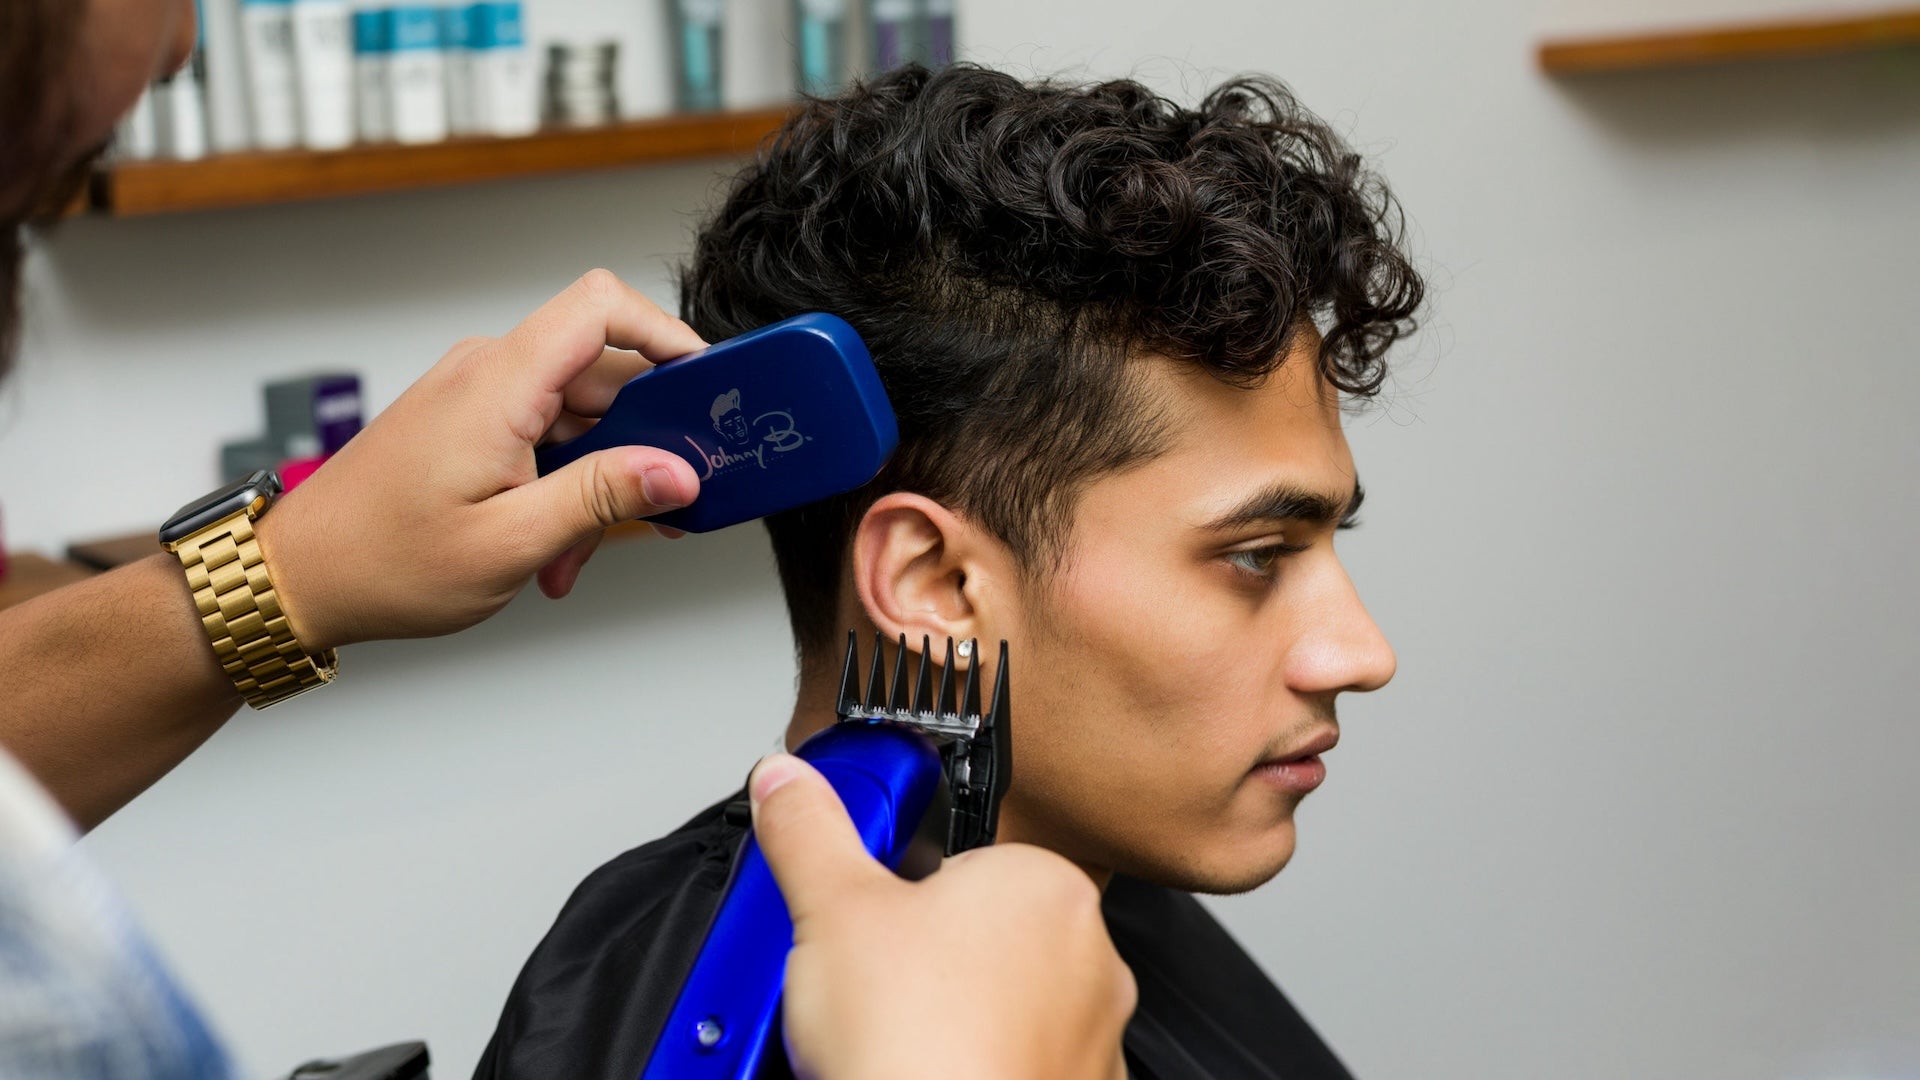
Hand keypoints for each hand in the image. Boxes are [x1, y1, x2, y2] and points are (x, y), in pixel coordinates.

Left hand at [256, 270, 704, 650]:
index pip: (601, 307)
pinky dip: (562, 487)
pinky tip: (551, 546)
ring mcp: (477, 396)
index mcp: (498, 386)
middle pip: (605, 375)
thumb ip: (602, 498)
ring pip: (579, 417)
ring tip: (575, 554)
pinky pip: (545, 436)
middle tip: (656, 513)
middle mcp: (488, 374)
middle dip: (638, 448)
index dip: (666, 333)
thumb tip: (677, 472)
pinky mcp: (470, 421)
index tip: (708, 384)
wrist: (298, 577)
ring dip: (595, 484)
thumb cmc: (381, 563)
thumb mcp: (511, 543)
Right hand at [751, 754, 1134, 1079]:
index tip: (864, 920)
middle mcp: (1089, 956)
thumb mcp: (832, 911)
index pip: (961, 860)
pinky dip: (973, 1070)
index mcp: (1045, 884)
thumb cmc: (918, 1050)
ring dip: (948, 1019)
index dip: (897, 892)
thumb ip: (808, 831)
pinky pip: (1016, 1066)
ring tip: (888, 1044)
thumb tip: (788, 784)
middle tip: (866, 989)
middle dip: (921, 960)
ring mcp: (1091, 1036)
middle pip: (980, 936)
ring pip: (1000, 1007)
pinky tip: (921, 1076)